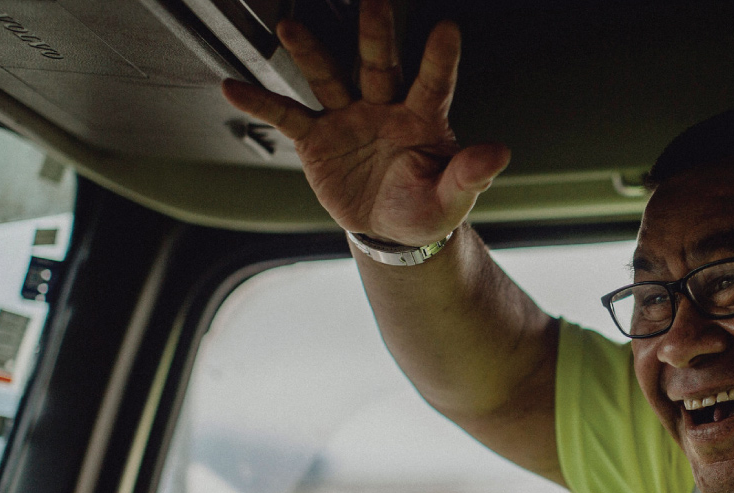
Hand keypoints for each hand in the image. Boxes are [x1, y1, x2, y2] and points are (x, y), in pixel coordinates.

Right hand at [221, 0, 509, 244]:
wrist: (392, 230)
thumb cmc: (427, 206)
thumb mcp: (452, 197)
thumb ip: (470, 173)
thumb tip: (499, 153)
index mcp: (423, 119)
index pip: (435, 83)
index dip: (440, 59)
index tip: (448, 29)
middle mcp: (384, 107)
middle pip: (378, 64)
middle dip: (375, 34)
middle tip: (375, 0)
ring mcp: (347, 117)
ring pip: (328, 77)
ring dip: (310, 52)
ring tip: (289, 26)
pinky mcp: (316, 138)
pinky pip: (286, 116)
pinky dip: (260, 103)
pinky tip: (234, 86)